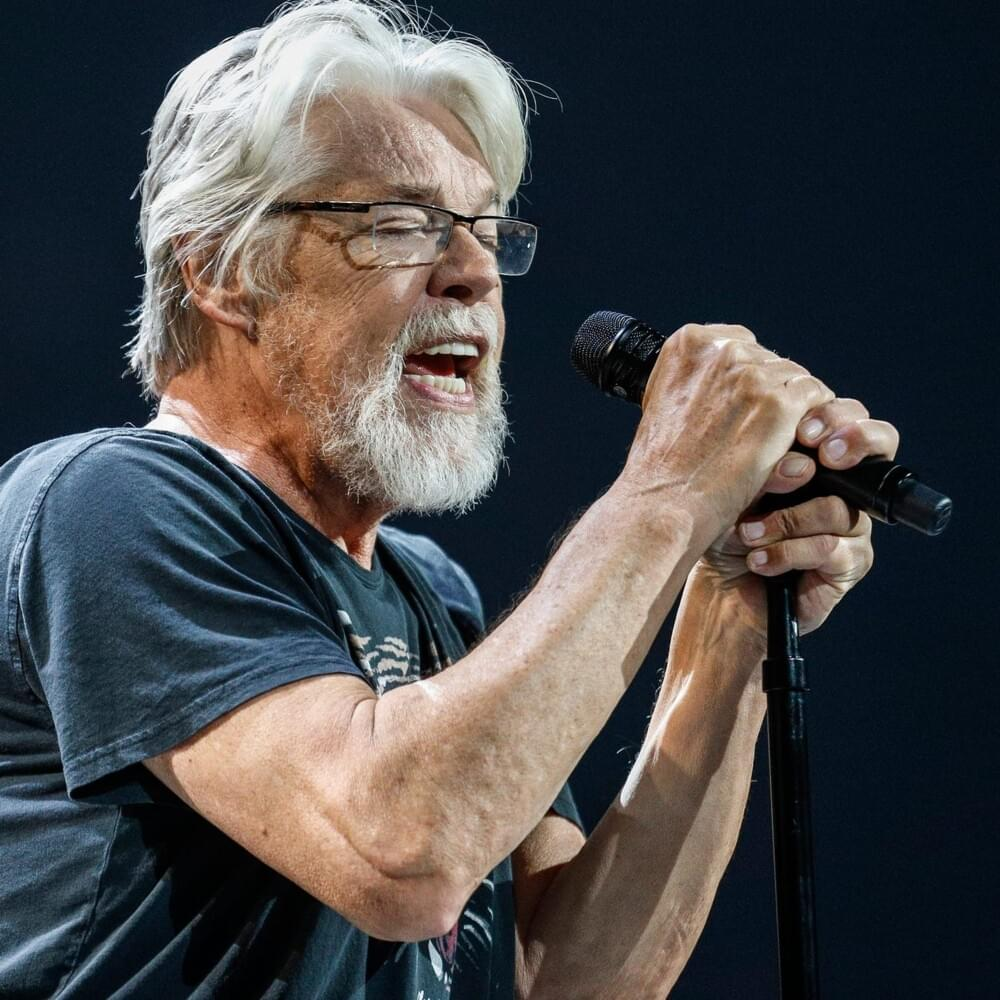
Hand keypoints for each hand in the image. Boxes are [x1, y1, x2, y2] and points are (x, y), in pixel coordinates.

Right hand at [623, 323, 834, 540]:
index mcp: (689, 343)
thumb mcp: (663, 403)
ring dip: (793, 409)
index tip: (742, 404)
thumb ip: (695, 382)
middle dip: (770, 393)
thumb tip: (730, 382)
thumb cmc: (660, 468)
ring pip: (796, 379)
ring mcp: (751, 377)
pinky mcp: (779, 405)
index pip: (739, 345)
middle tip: (758, 430)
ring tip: (775, 441)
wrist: (664, 504)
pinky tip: (797, 443)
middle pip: (770, 360)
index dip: (746, 378)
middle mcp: (721, 352)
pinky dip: (813, 421)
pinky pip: (815, 399)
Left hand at [696, 397, 898, 634]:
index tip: (805, 432)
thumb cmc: (722, 531)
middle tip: (823, 457)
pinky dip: (788, 553)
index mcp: (815, 455)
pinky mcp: (850, 563)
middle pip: (879, 444)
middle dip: (852, 442)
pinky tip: (759, 560)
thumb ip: (765, 470)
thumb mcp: (732, 491)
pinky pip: (829, 549)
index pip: (848, 417)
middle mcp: (842, 485)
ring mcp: (852, 524)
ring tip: (748, 534)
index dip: (835, 416)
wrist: (718, 588)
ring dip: (787, 521)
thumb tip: (800, 465)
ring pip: (838, 507)